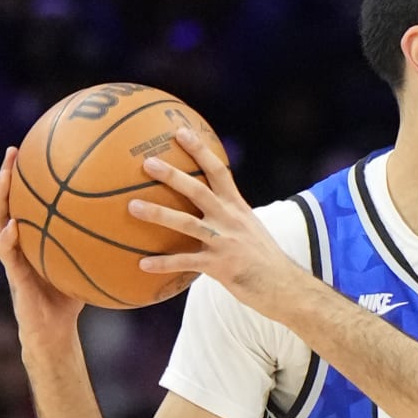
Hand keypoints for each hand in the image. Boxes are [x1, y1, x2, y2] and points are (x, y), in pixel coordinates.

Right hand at [0, 148, 83, 358]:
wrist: (55, 331)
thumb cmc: (74, 294)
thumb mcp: (91, 262)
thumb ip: (103, 241)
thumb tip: (136, 218)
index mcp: (33, 233)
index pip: (26, 197)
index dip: (27, 172)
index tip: (34, 145)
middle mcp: (19, 240)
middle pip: (6, 200)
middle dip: (6, 175)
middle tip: (13, 150)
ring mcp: (12, 257)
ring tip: (4, 179)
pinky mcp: (14, 277)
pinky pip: (7, 255)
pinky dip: (7, 239)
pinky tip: (13, 226)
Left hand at [129, 130, 302, 320]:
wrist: (284, 286)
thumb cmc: (264, 259)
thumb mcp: (250, 228)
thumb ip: (229, 215)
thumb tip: (208, 207)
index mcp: (237, 207)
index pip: (219, 171)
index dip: (199, 150)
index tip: (181, 132)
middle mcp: (230, 219)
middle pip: (198, 190)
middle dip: (172, 175)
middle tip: (148, 163)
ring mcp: (224, 241)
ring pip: (185, 223)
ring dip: (157, 214)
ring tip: (132, 206)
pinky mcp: (219, 266)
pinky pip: (185, 262)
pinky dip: (163, 263)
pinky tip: (142, 264)